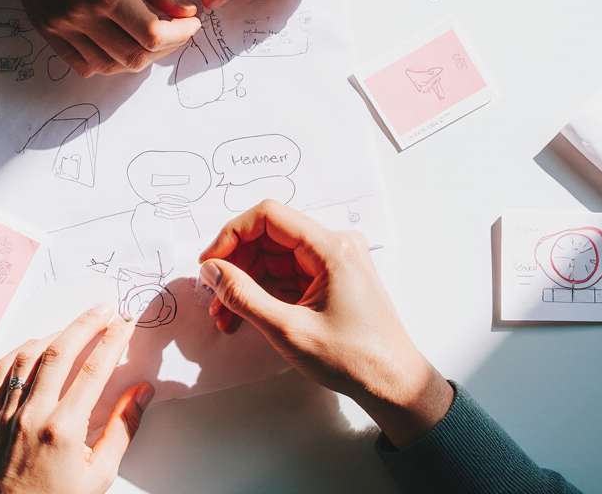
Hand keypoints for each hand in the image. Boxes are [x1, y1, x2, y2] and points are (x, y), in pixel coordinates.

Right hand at [0, 0, 201, 76]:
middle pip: (134, 57)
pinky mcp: (47, 31)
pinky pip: (81, 65)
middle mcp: (83, 17)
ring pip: (109, 66)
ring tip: (147, 39)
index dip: (179, 34)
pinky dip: (105, 62)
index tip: (191, 24)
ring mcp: (62, 28)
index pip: (152, 34)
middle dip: (164, 48)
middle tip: (175, 30)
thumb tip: (185, 11)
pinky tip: (117, 44)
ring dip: (136, 58)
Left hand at [0, 304, 154, 493]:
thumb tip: (141, 393)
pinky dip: (20, 352)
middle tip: (104, 310)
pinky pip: (1, 371)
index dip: (113, 340)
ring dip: (54, 333)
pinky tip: (35, 347)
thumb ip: (122, 429)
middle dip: (86, 324)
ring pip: (28, 355)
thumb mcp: (98, 476)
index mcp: (64, 430)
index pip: (95, 369)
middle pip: (61, 351)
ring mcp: (6, 413)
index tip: (126, 324)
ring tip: (74, 326)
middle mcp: (32, 414)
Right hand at [196, 200, 452, 447]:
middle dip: (236, 266)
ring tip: (224, 316)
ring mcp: (333, 263)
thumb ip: (243, 296)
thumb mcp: (288, 329)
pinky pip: (287, 275)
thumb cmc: (352, 359)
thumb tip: (211, 271)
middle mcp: (335, 246)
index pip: (268, 216)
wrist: (392, 384)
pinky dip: (263, 293)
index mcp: (331, 248)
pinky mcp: (330, 280)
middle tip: (212, 297)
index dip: (231, 235)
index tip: (209, 264)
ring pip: (274, 259)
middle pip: (269, 237)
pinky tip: (244, 317)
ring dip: (246, 284)